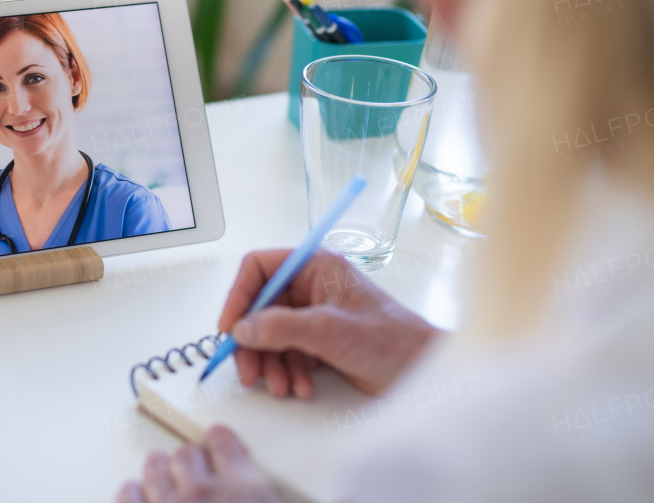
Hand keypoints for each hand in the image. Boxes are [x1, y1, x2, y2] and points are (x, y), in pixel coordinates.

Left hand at [117, 426, 282, 502]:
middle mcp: (205, 492)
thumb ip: (264, 496)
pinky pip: (130, 499)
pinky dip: (131, 494)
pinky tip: (132, 491)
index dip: (220, 440)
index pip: (226, 444)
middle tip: (187, 459)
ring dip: (157, 468)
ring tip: (156, 464)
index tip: (217, 437)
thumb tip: (262, 497)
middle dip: (188, 457)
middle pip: (188, 454)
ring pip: (156, 470)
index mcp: (246, 490)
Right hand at [219, 248, 438, 398]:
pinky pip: (288, 352)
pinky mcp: (321, 341)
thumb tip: (243, 329)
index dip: (239, 296)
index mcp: (315, 266)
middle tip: (248, 371)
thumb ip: (282, 327)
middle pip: (260, 308)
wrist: (424, 373)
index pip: (260, 268)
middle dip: (253, 342)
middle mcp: (312, 286)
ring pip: (271, 334)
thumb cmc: (392, 340)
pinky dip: (289, 371)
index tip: (229, 327)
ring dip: (271, 363)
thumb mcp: (330, 331)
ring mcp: (315, 314)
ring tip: (281, 387)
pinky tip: (300, 387)